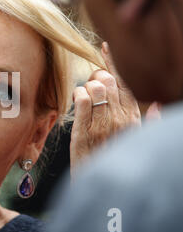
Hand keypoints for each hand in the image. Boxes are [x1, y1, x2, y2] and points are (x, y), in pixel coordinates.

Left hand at [70, 42, 142, 176]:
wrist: (101, 186)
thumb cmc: (114, 159)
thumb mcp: (136, 140)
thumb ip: (148, 121)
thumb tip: (155, 104)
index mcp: (133, 117)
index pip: (126, 81)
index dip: (114, 61)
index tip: (106, 46)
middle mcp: (121, 118)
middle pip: (108, 79)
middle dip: (96, 75)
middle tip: (91, 86)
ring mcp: (102, 125)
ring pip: (95, 86)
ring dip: (86, 86)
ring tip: (84, 98)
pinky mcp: (84, 132)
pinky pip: (82, 99)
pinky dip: (78, 94)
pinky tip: (77, 101)